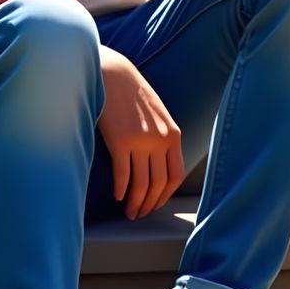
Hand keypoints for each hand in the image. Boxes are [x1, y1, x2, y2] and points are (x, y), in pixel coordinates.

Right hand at [98, 48, 183, 220]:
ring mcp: (141, 141)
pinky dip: (121, 190)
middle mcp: (160, 139)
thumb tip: (157, 166)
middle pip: (158, 183)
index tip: (156, 203)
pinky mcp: (120, 141)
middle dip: (149, 204)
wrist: (113, 75)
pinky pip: (123, 175)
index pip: (176, 175)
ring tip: (129, 211)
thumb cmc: (131, 94)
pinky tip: (118, 196)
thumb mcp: (157, 115)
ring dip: (135, 202)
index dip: (165, 195)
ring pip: (141, 184)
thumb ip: (162, 137)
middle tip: (140, 214)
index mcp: (173, 134)